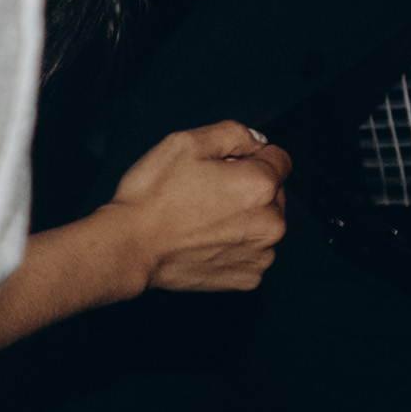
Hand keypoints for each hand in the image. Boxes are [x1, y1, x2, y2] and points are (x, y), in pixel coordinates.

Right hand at [101, 121, 290, 296]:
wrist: (131, 247)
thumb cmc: (154, 195)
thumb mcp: (186, 142)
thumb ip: (232, 133)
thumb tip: (256, 141)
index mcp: (260, 185)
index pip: (279, 158)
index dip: (249, 155)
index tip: (223, 164)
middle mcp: (271, 223)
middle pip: (273, 193)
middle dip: (248, 188)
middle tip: (205, 191)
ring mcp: (261, 254)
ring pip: (263, 224)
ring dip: (244, 218)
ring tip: (202, 218)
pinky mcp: (248, 277)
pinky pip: (251, 252)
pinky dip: (234, 246)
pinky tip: (205, 240)